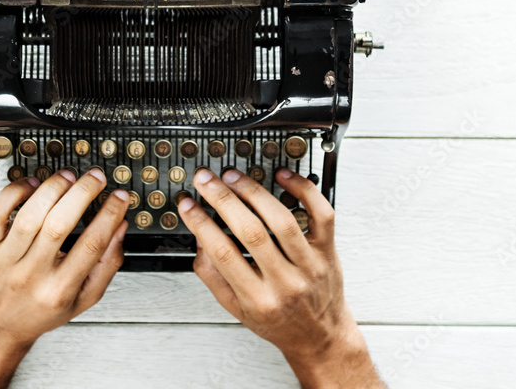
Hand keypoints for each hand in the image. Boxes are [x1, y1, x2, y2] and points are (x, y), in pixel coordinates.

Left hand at [0, 168, 128, 387]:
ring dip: (52, 189)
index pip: (91, 245)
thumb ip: (107, 265)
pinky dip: (14, 193)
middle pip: (59, 226)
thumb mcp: (83, 300)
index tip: (118, 197)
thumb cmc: (40, 311)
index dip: (109, 215)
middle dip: (82, 194)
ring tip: (68, 177)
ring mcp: (6, 260)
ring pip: (29, 216)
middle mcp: (32, 275)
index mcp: (60, 289)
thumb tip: (119, 227)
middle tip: (95, 178)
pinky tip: (31, 185)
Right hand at [177, 167, 381, 388]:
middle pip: (251, 232)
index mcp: (258, 299)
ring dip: (254, 193)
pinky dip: (304, 190)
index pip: (223, 254)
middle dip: (222, 200)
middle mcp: (285, 282)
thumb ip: (213, 277)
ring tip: (233, 177)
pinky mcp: (328, 251)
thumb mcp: (237, 310)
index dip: (201, 224)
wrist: (320, 338)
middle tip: (205, 180)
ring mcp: (310, 264)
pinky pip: (322, 214)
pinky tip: (283, 176)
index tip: (187, 204)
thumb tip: (200, 238)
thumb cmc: (278, 322)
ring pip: (282, 220)